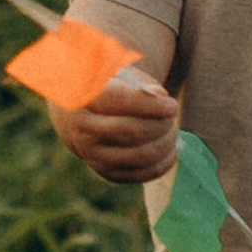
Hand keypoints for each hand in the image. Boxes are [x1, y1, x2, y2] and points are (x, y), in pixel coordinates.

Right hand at [56, 65, 179, 183]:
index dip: (150, 105)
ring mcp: (92, 155)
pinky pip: (139, 174)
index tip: (172, 105)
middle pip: (131, 132)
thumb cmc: (106, 90)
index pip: (119, 102)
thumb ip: (139, 84)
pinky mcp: (105, 172)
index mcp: (83, 99)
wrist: (78, 116)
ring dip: (164, 145)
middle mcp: (83, 131)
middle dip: (159, 125)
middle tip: (171, 117)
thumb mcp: (118, 77)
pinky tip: (171, 151)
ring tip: (172, 133)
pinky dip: (161, 164)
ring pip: (138, 156)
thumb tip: (161, 97)